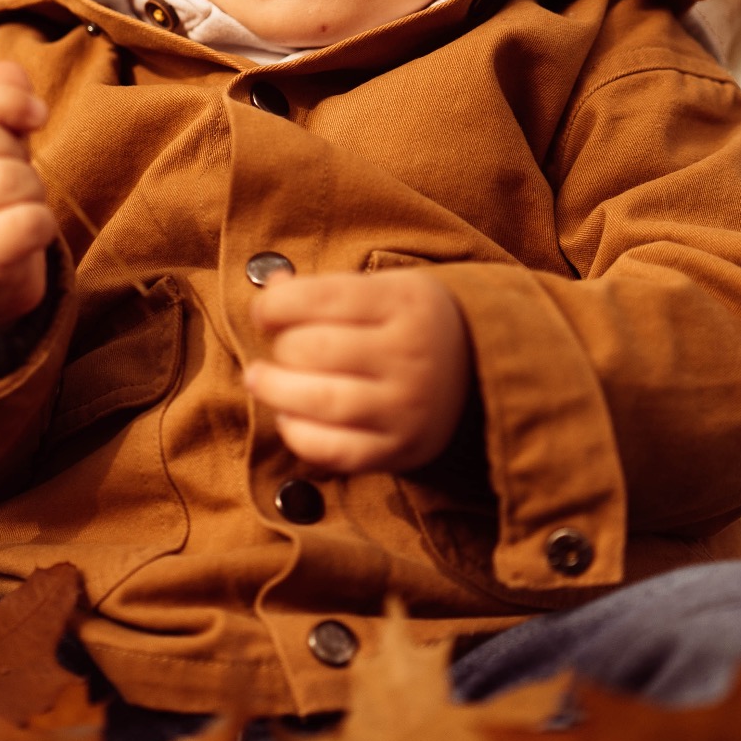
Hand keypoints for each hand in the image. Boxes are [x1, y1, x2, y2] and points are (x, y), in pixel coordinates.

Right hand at [0, 61, 57, 332]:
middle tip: (16, 179)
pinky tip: (28, 235)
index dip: (6, 100)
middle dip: (16, 153)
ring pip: (5, 179)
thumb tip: (9, 68)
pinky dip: (41, 225)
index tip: (36, 115)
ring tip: (19, 208)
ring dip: (32, 191)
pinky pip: (24, 223)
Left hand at [244, 270, 472, 473]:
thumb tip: (268, 290)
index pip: (320, 298)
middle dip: (280, 347)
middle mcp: (410, 355)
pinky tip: (289, 416)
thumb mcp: (383, 290)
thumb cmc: (412, 324)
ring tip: (261, 380)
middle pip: (311, 349)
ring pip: (317, 401)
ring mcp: (406, 407)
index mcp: (406, 302)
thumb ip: (325, 290)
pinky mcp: (399, 450)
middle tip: (280, 348)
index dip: (274, 304)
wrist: (480, 372)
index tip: (265, 312)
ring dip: (273, 389)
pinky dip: (297, 434)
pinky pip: (331, 450)